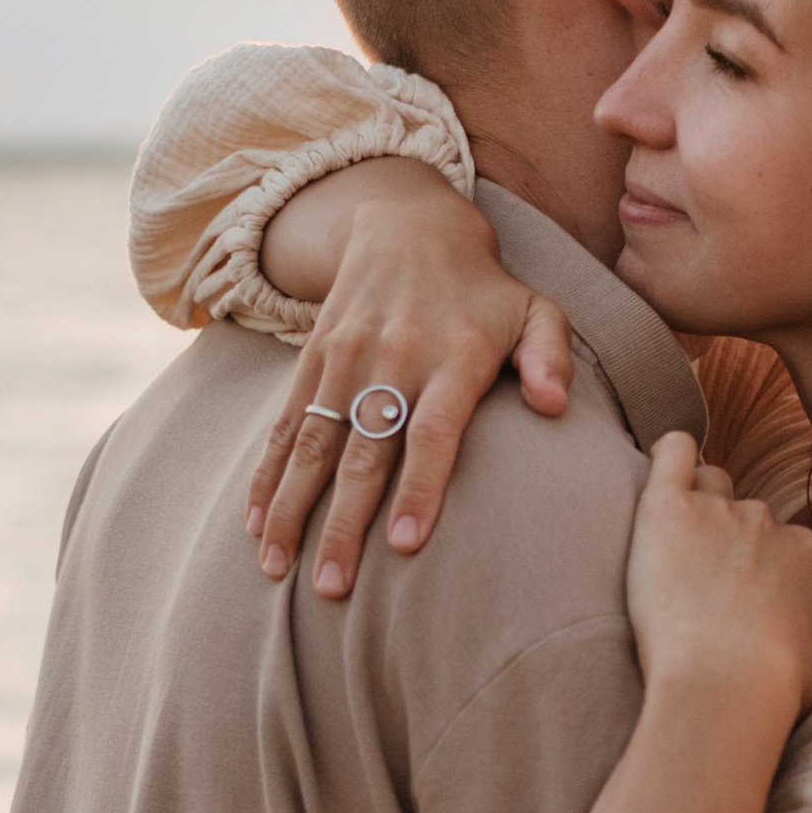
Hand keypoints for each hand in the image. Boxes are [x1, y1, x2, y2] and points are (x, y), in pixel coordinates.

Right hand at [248, 174, 575, 596]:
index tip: (404, 546)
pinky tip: (253, 521)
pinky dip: (267, 473)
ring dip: (292, 509)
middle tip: (333, 587)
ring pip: (315, 444)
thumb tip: (558, 408)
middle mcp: (394, 359)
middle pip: (365, 452)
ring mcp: (347, 359)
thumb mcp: (536, 310)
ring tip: (276, 569)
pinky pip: (287, 423)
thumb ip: (551, 357)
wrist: (409, 224)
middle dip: (344, 523)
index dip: (419, 489)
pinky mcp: (314, 359)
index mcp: (453, 358)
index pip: (433, 433)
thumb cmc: (485, 292)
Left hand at [558, 441, 811, 812]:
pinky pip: (672, 451)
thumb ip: (800, 648)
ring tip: (665, 547)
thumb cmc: (766, 696)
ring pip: (706, 481)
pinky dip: (665, 457)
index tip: (725, 593)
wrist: (726, 686)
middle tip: (690, 576)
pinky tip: (654, 478)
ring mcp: (719, 510)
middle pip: (740, 506)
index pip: (776, 538)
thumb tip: (797, 673)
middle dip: (719, 534)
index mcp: (804, 554)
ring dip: (690, 505)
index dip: (748, 563)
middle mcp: (766, 521)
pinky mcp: (671, 508)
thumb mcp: (807, 674)